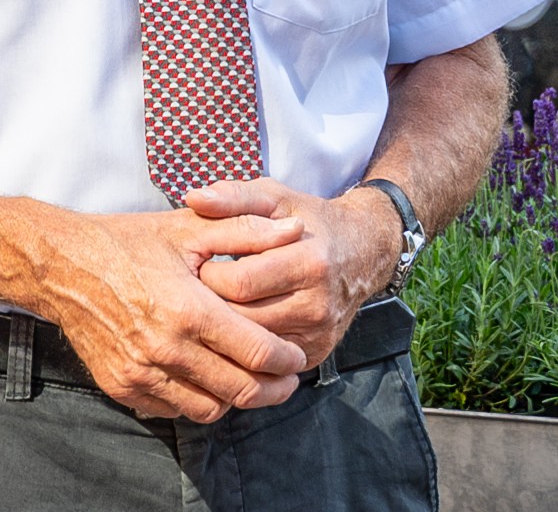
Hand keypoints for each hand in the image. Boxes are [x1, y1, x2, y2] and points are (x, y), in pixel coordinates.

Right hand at [28, 204, 312, 421]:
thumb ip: (245, 230)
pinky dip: (197, 401)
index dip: (286, 361)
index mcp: (187, 309)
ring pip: (209, 409)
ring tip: (249, 379)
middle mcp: (165, 349)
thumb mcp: (187, 227)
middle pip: (240, 390)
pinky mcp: (122, 387)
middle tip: (288, 379)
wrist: (62, 265)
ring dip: (236, 399)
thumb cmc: (127, 242)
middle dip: (274, 389)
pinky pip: (174, 411)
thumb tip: (296, 231)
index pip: (255, 353)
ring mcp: (140, 373)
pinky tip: (207, 379)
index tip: (298, 357)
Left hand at [182, 178, 400, 365]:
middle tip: (198, 290)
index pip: (240, 282)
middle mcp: (318, 304)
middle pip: (243, 318)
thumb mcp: (275, 198)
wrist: (363, 252)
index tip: (200, 264)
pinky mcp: (315, 354)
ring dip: (225, 328)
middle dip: (212, 304)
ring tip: (213, 305)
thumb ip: (234, 196)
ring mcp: (318, 334)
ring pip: (252, 345)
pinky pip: (267, 360)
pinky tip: (235, 324)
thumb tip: (193, 198)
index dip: (210, 275)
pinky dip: (245, 346)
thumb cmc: (310, 221)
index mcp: (310, 262)